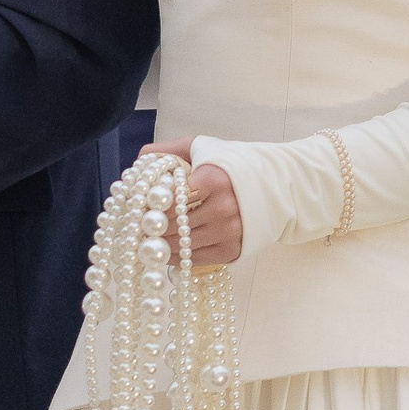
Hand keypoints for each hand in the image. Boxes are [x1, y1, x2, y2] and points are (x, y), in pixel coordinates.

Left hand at [138, 141, 243, 265]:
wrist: (270, 186)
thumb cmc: (228, 166)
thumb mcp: (199, 148)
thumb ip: (168, 151)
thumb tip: (140, 160)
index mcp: (214, 179)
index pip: (169, 201)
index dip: (151, 206)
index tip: (141, 207)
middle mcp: (224, 208)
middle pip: (171, 226)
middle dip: (152, 227)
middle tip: (138, 226)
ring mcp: (229, 232)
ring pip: (180, 246)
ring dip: (161, 245)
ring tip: (150, 239)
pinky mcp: (232, 251)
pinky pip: (193, 261)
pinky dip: (176, 258)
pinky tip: (169, 249)